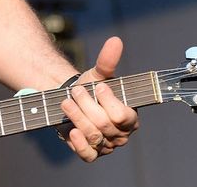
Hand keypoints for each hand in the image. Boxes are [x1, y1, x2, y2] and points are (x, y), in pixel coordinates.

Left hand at [59, 36, 139, 161]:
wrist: (72, 100)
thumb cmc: (91, 88)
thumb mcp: (98, 74)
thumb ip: (108, 60)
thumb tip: (115, 41)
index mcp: (130, 117)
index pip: (122, 115)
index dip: (108, 100)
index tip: (97, 87)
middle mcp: (121, 134)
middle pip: (104, 124)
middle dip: (86, 105)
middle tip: (75, 91)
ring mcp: (106, 146)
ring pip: (93, 136)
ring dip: (77, 117)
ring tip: (66, 102)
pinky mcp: (91, 153)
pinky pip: (87, 155)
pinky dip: (79, 143)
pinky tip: (71, 130)